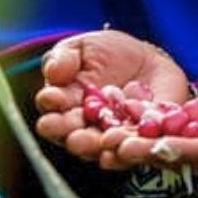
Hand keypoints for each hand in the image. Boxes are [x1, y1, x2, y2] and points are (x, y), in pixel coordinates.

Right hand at [35, 30, 187, 152]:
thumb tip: (52, 71)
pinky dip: (136, 149)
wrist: (145, 59)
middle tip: (75, 137)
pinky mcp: (143, 140)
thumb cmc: (105, 53)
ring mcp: (114, 138)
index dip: (52, 110)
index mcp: (64, 110)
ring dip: (106, 148)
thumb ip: (64, 58)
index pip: (53, 115)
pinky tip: (131, 147)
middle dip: (76, 139)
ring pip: (107, 149)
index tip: (53, 100)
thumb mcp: (82, 48)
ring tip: (105, 143)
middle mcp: (86, 130)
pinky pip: (140, 149)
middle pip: (77, 139)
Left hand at [87, 63, 197, 183]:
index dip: (180, 151)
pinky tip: (115, 117)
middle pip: (180, 158)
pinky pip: (167, 131)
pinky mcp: (195, 132)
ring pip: (167, 148)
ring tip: (105, 136)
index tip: (155, 147)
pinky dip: (142, 126)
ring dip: (136, 142)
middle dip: (147, 152)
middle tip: (116, 146)